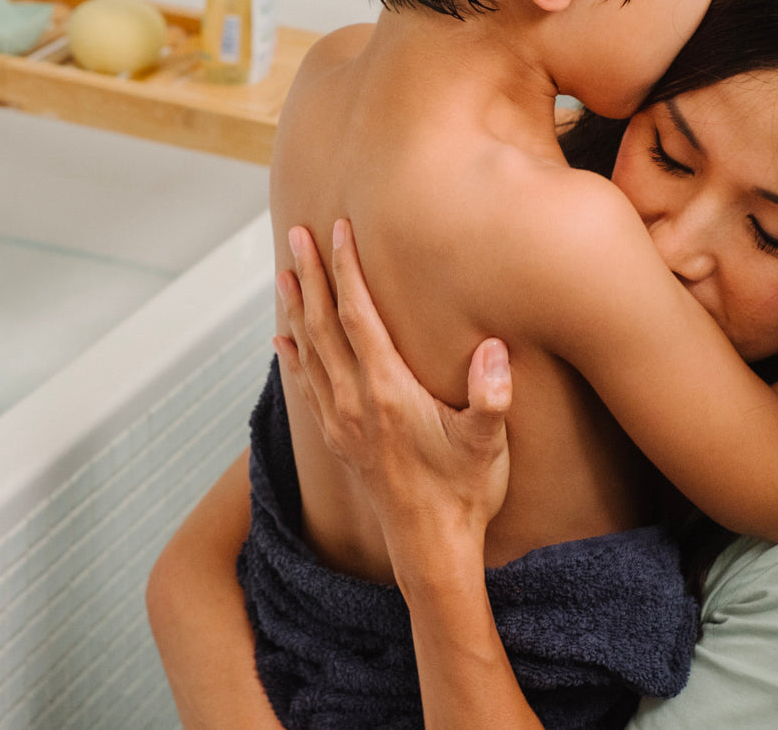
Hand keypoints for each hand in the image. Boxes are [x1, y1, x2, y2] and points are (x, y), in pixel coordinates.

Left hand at [273, 219, 513, 554]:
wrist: (431, 547)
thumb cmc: (465, 492)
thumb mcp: (488, 444)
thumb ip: (491, 397)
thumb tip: (495, 350)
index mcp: (387, 391)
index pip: (357, 316)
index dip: (346, 270)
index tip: (338, 231)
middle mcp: (353, 401)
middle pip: (322, 324)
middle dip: (310, 275)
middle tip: (297, 233)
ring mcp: (340, 420)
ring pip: (308, 350)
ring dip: (295, 307)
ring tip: (285, 272)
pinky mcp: (337, 438)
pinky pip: (305, 384)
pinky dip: (292, 355)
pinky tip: (282, 338)